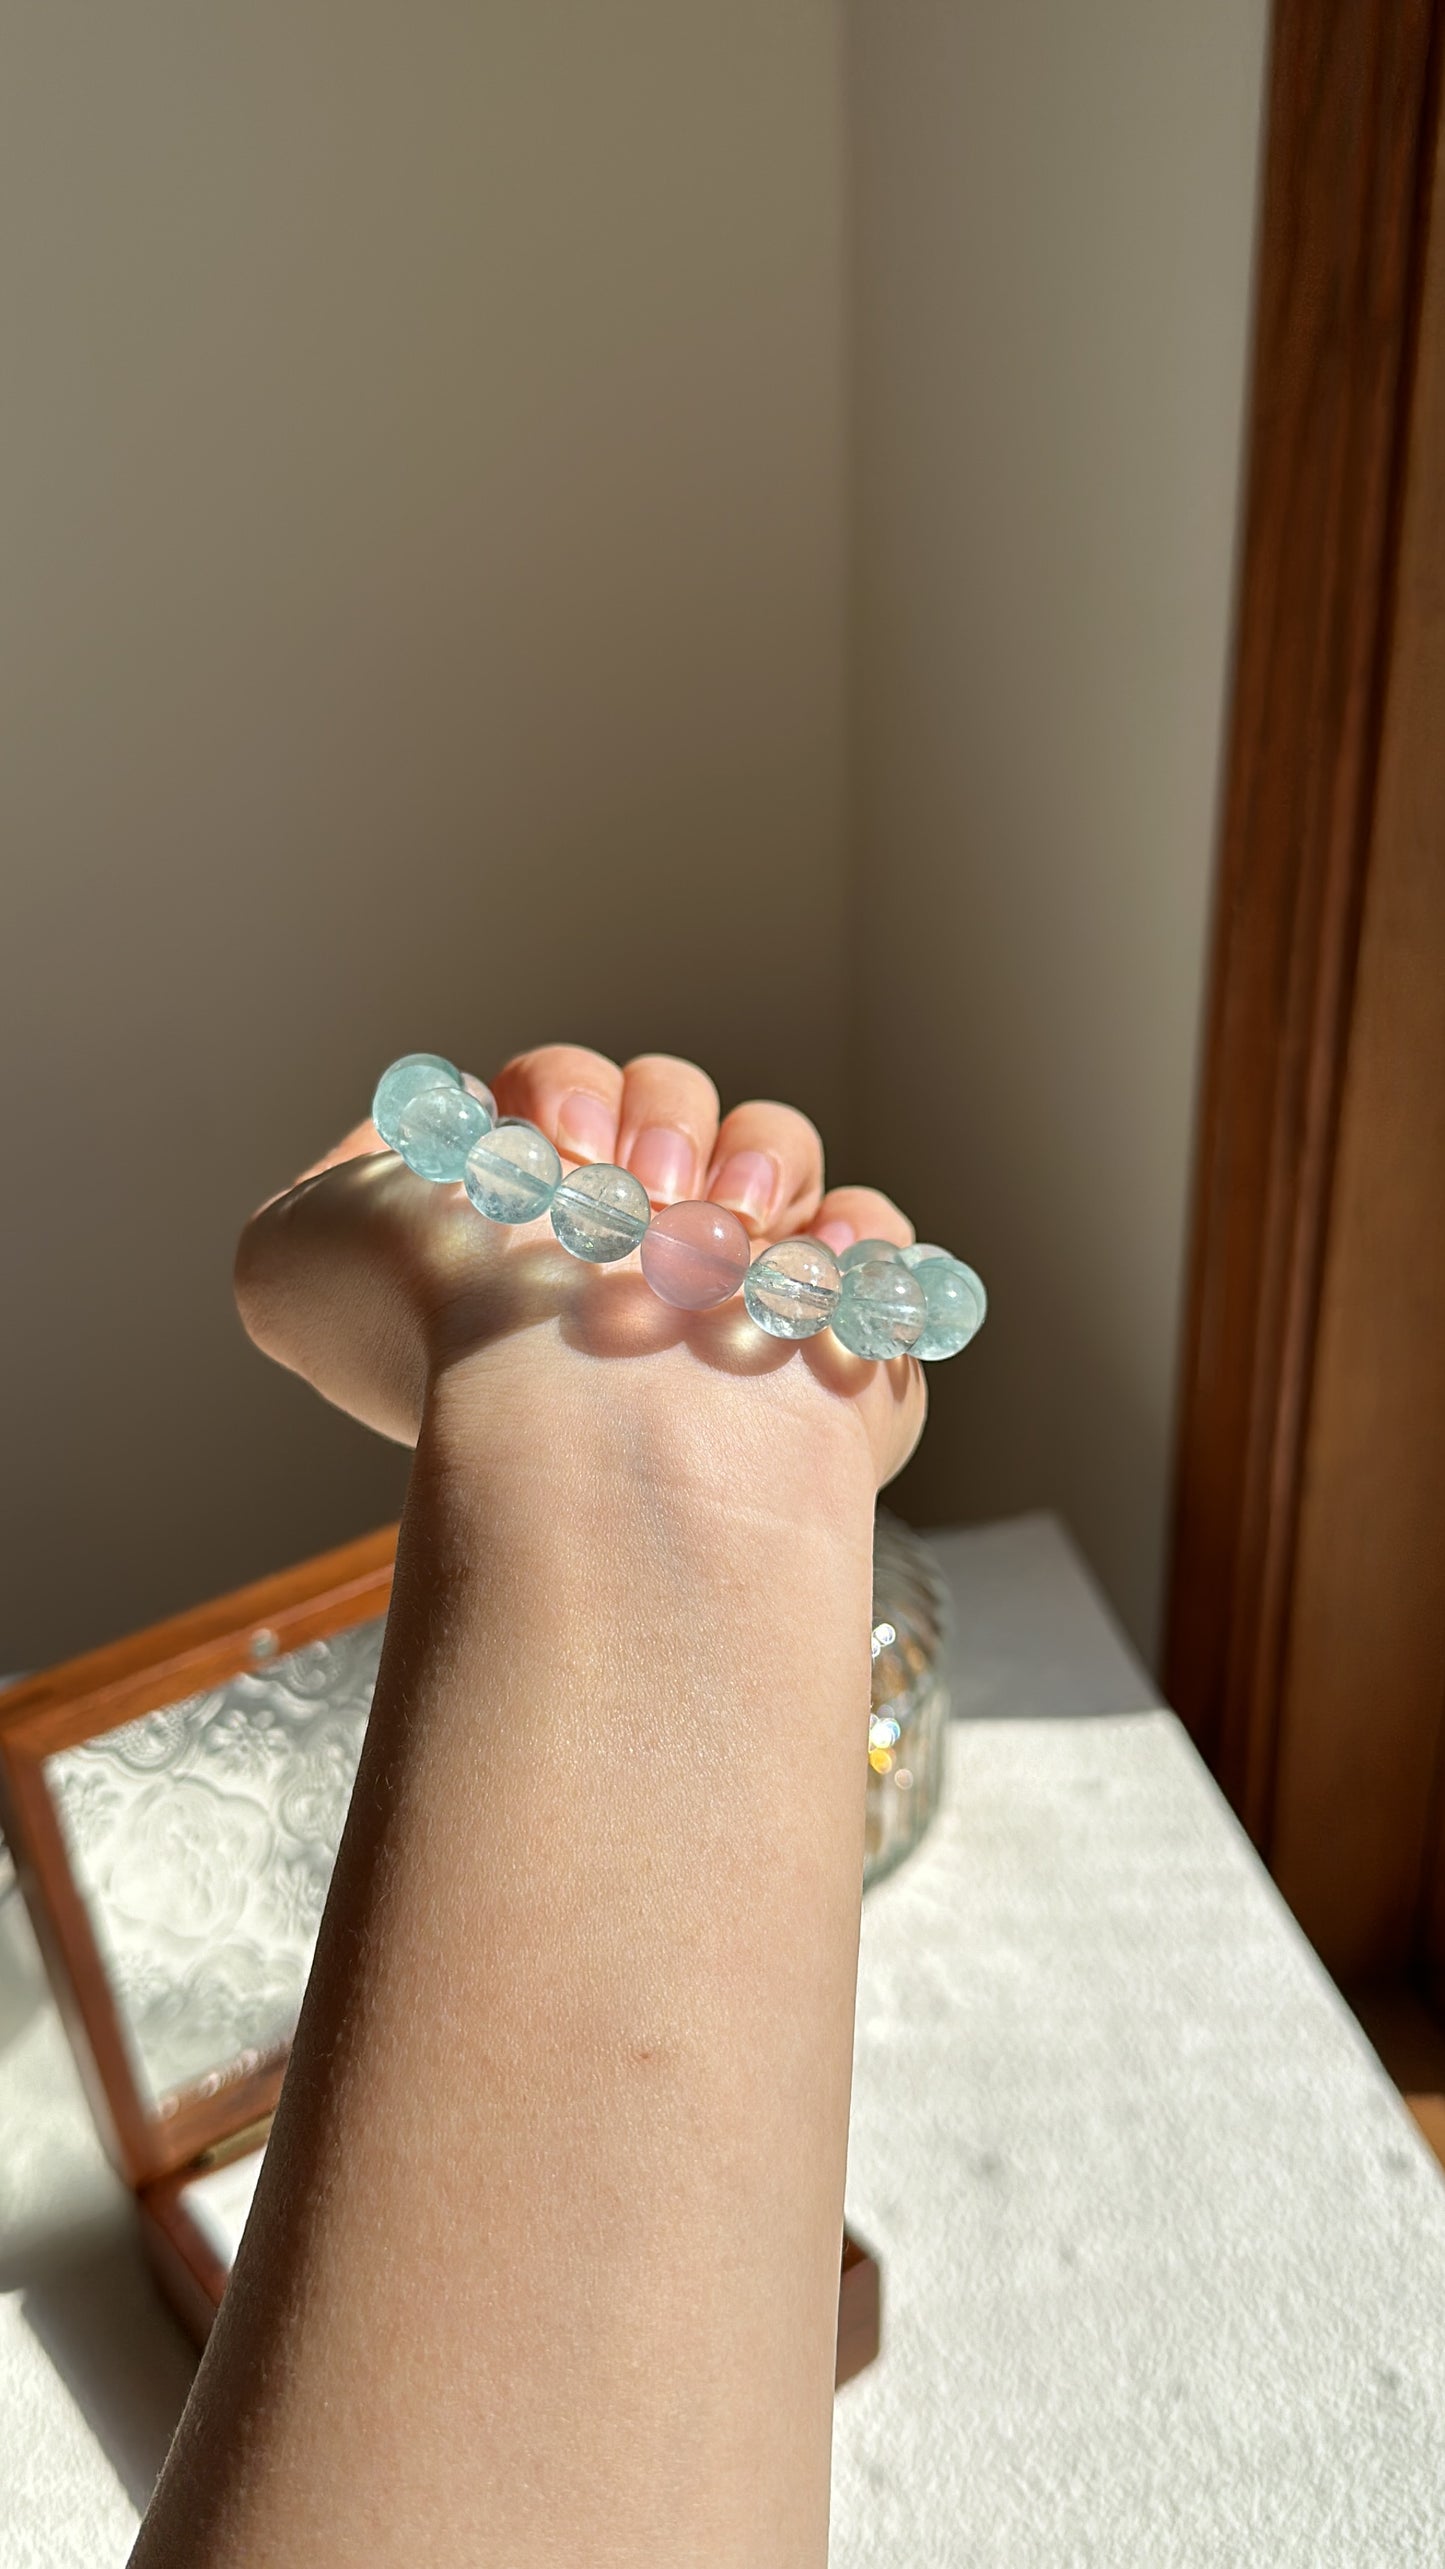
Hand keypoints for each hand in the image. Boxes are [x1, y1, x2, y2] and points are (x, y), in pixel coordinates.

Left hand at [235, 1043, 926, 1490]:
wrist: (562, 1413)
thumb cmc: (427, 1340)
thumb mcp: (291, 1258)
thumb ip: (328, 1190)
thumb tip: (394, 1158)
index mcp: (522, 1234)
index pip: (566, 1100)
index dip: (560, 1089)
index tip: (546, 1133)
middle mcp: (628, 1261)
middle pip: (677, 1106)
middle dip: (661, 1117)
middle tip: (635, 1190)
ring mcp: (737, 1296)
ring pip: (776, 1153)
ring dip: (758, 1160)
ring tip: (715, 1232)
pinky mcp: (832, 1339)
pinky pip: (876, 1246)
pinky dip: (856, 1237)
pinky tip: (804, 1259)